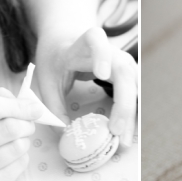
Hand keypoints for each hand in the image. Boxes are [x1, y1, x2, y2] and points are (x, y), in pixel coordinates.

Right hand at [0, 89, 42, 180]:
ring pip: (17, 147)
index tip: (33, 108)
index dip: (18, 105)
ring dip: (24, 143)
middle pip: (9, 127)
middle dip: (27, 124)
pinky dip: (21, 161)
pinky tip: (11, 163)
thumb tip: (16, 96)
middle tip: (28, 127)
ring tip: (17, 145)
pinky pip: (18, 167)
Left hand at [35, 26, 137, 146]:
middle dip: (123, 103)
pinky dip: (132, 115)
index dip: (102, 55)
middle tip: (115, 131)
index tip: (102, 74)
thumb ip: (53, 107)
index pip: (95, 39)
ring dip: (131, 115)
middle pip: (123, 72)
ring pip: (134, 87)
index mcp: (84, 43)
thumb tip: (65, 135)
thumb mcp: (46, 80)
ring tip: (123, 141)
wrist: (67, 43)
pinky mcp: (129, 75)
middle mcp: (110, 50)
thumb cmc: (57, 60)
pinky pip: (135, 95)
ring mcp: (123, 62)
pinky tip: (126, 134)